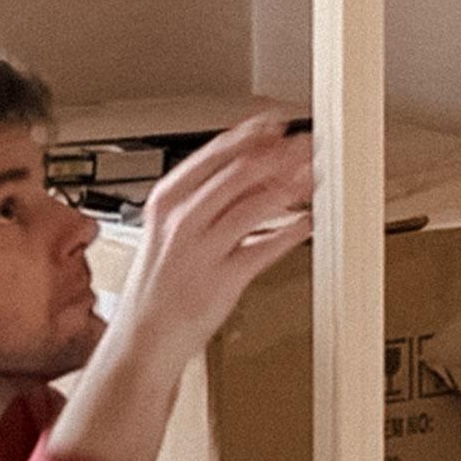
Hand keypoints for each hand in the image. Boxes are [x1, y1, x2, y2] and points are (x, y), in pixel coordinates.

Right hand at [53, 117, 314, 460]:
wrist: (144, 338)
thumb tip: (256, 168)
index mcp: (167, 200)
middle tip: (309, 144)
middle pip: (240, 173)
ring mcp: (202, 250)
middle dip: (280, 154)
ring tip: (315, 175)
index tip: (279, 122)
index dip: (252, 134)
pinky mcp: (223, 280)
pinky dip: (292, 232)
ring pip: (256, 204)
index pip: (215, 153)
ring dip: (292, 185)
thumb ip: (210, 199)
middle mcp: (182, 220)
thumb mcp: (173, 229)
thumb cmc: (162, 284)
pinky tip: (309, 222)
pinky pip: (266, 248)